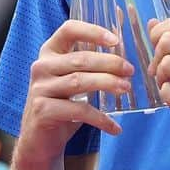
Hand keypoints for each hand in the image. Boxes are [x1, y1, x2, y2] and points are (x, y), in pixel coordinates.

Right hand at [18, 20, 133, 160]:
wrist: (39, 139)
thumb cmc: (63, 103)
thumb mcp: (75, 78)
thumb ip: (91, 61)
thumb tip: (122, 42)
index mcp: (50, 52)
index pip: (68, 30)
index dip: (93, 31)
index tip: (116, 40)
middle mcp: (41, 67)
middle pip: (81, 59)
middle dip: (110, 63)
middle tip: (130, 71)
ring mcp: (40, 89)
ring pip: (80, 81)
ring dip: (108, 84)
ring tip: (126, 89)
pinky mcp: (43, 110)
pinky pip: (79, 110)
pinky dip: (101, 118)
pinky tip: (115, 127)